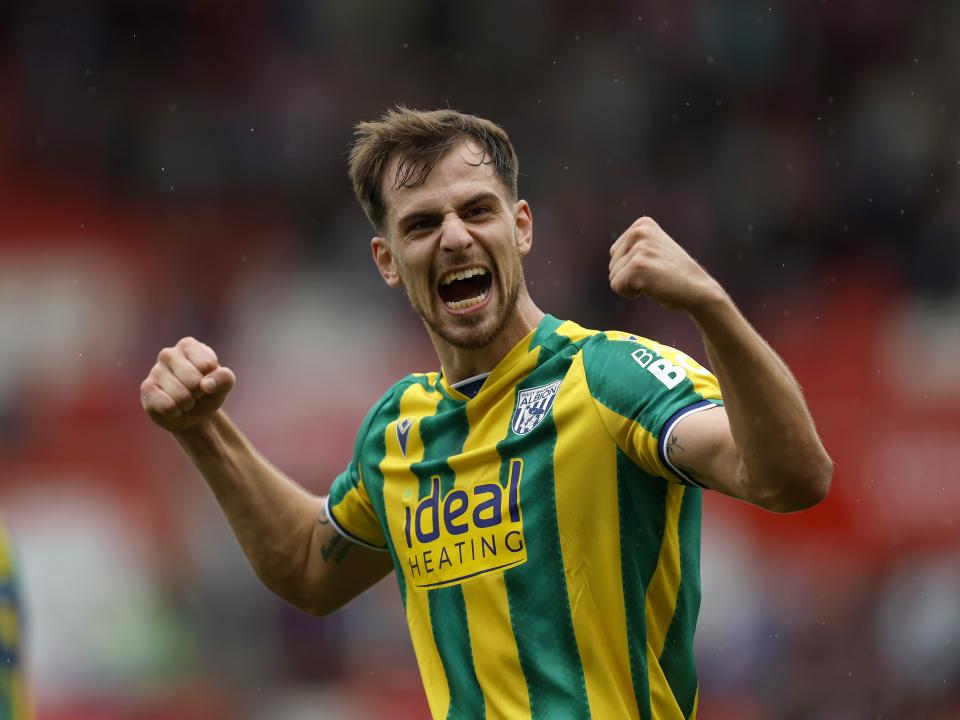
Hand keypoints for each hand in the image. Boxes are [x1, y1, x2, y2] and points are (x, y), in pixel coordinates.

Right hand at [140, 337, 235, 433]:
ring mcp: (155, 371)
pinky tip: (173, 407)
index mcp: (189, 346)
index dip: (212, 380)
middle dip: (199, 393)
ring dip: (188, 404)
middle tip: (195, 393)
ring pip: (181, 396)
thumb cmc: (208, 393)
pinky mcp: (146, 389)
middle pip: (194, 381)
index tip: (207, 381)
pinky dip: (175, 412)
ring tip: (185, 400)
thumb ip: (224, 378)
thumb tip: (206, 385)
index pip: (207, 365)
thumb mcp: (224, 385)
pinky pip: (167, 406)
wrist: (192, 414)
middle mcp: (168, 354)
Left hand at [608, 216, 723, 311]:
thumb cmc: (674, 275)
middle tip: (655, 274)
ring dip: (631, 285)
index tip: (654, 265)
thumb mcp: (654, 249)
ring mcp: (639, 248)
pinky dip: (630, 293)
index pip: (615, 252)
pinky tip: (651, 287)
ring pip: (613, 276)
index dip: (630, 266)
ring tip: (655, 279)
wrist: (697, 289)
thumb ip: (634, 246)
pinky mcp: (637, 265)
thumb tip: (612, 251)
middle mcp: (639, 231)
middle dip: (629, 276)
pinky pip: (617, 286)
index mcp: (642, 224)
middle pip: (612, 264)